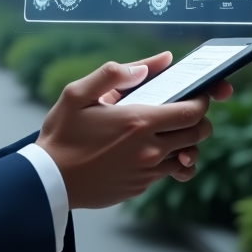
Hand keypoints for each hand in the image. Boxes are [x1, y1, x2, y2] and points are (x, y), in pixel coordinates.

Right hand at [35, 53, 229, 209]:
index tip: (199, 93)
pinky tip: (151, 152)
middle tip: (185, 110)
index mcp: (137, 121)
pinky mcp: (140, 187)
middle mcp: (149, 149)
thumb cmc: (61, 134)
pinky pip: (167, 173)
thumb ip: (113, 73)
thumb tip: (152, 64)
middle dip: (199, 119)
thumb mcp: (77, 94)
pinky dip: (168, 161)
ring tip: (172, 132)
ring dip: (187, 143)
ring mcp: (146, 172)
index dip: (202, 100)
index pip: (192, 111)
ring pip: (188, 157)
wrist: (48, 180)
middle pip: (198, 133)